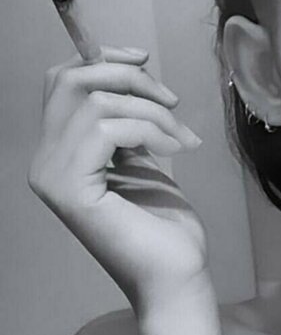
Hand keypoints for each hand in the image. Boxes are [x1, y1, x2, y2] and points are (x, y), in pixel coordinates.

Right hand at [28, 46, 207, 309]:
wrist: (176, 275)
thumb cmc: (164, 225)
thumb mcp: (142, 155)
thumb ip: (124, 118)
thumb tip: (128, 66)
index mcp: (57, 153)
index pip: (61, 82)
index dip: (102, 60)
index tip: (144, 60)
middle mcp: (44, 163)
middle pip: (71, 81)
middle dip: (128, 76)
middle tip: (172, 101)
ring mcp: (52, 177)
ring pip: (96, 101)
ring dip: (152, 110)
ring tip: (181, 136)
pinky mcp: (72, 190)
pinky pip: (107, 127)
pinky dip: (149, 129)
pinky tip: (176, 149)